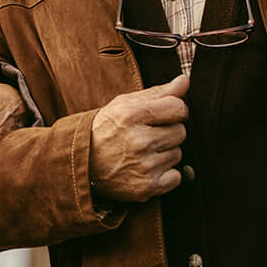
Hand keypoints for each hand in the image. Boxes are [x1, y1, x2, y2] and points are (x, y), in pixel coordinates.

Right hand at [88, 74, 190, 202]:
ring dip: (164, 153)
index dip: (173, 111)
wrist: (81, 162)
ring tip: (142, 152)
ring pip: (178, 154)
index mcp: (131, 115)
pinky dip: (165, 174)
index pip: (178, 108)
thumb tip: (185, 80)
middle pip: (181, 132)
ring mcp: (143, 166)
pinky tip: (146, 168)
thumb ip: (158, 93)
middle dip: (167, 132)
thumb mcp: (125, 104)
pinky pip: (176, 177)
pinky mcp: (147, 187)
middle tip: (146, 135)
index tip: (162, 115)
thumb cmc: (105, 129)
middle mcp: (138, 140)